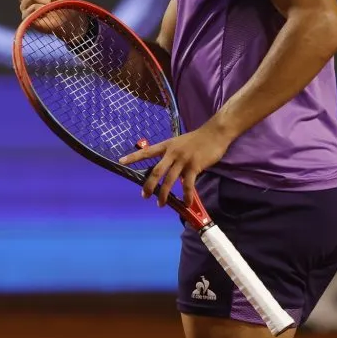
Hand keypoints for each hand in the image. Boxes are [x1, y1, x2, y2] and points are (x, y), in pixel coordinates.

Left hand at [118, 121, 232, 206]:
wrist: (215, 133)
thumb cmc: (198, 138)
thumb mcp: (181, 142)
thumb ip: (173, 154)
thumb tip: (168, 169)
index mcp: (167, 145)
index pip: (147, 151)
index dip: (134, 157)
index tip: (121, 161)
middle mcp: (173, 152)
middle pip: (156, 171)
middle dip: (149, 185)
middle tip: (144, 195)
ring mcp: (183, 160)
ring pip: (169, 180)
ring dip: (164, 194)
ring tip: (160, 204)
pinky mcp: (194, 166)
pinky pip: (188, 185)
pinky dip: (186, 195)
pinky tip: (186, 203)